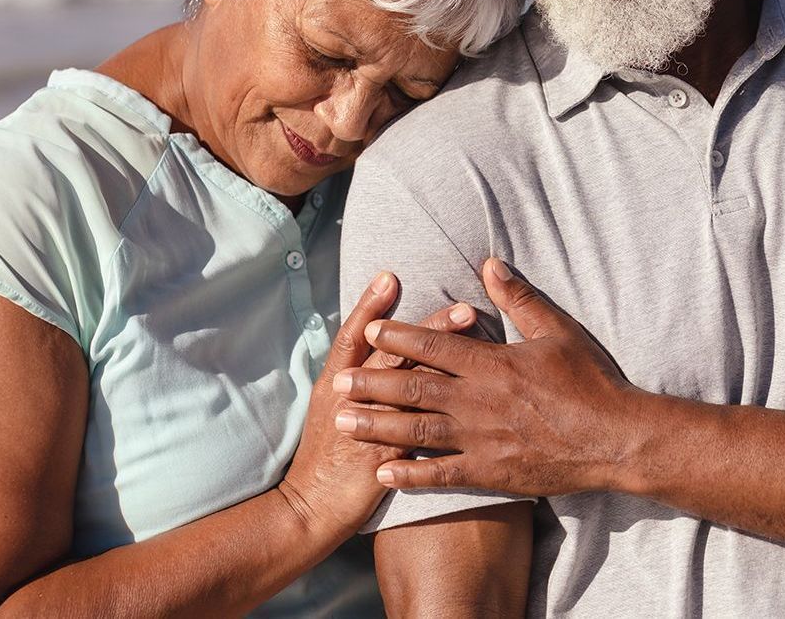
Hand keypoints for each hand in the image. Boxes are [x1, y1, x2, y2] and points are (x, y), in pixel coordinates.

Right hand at [278, 271, 474, 538]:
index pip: (354, 336)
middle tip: (463, 307)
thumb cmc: (324, 455)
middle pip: (391, 355)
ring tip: (475, 349)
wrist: (309, 507)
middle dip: (427, 330)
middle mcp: (349, 397)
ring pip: (409, 389)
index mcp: (335, 382)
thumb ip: (354, 376)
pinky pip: (417, 430)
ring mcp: (367, 425)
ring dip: (444, 366)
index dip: (371, 306)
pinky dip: (442, 414)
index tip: (391, 277)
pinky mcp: (384, 455)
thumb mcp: (330, 406)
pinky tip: (471, 400)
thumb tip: (378, 347)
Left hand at [331, 258, 635, 496]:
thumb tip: (490, 264)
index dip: (399, 336)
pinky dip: (410, 475)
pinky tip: (383, 473)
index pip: (435, 345)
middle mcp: (479, 401)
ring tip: (344, 422)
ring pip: (417, 432)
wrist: (617, 439)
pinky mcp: (491, 473)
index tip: (369, 329)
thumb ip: (519, 299)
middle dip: (373, 382)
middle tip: (337, 381)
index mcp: (493, 364)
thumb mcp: (558, 331)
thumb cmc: (591, 382)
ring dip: (378, 426)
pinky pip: (442, 476)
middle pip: (414, 388)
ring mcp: (482, 440)